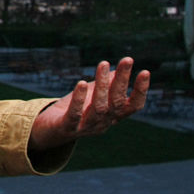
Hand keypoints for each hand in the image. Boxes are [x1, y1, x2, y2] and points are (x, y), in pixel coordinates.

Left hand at [28, 57, 148, 151]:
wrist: (47, 132)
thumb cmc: (73, 111)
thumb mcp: (91, 96)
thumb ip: (105, 87)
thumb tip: (117, 71)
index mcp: (111, 116)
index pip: (132, 106)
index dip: (140, 91)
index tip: (145, 72)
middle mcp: (103, 123)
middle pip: (116, 103)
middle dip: (122, 81)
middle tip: (127, 60)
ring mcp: (86, 127)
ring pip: (99, 108)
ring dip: (102, 85)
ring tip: (103, 64)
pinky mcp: (67, 128)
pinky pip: (75, 114)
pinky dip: (79, 99)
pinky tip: (82, 83)